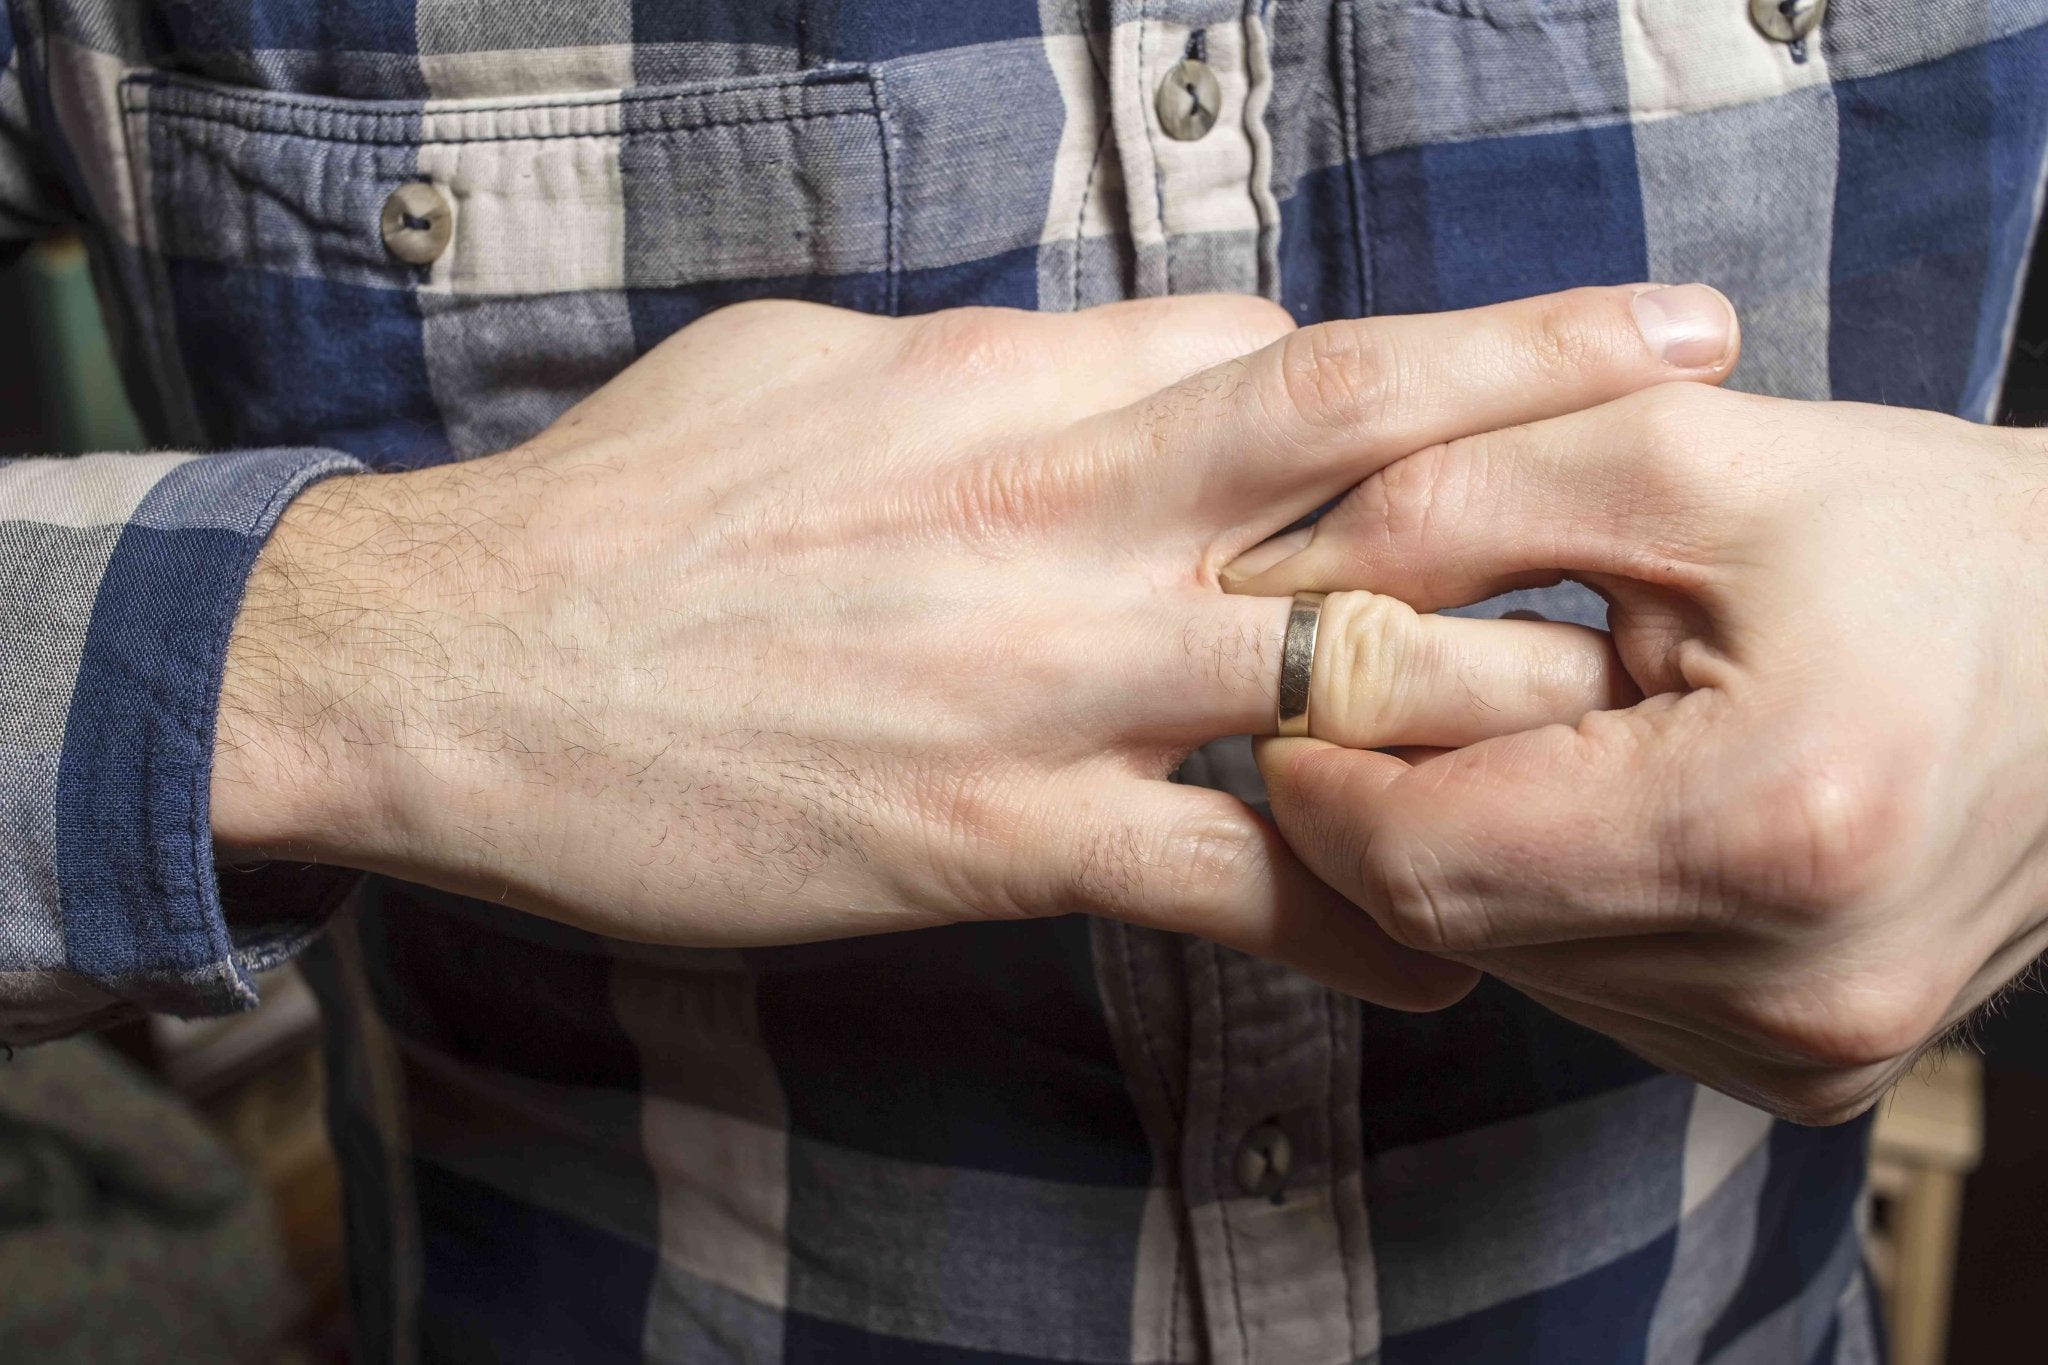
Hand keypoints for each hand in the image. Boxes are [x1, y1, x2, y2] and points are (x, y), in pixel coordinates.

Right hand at [212, 286, 1730, 1005]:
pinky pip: (1227, 885)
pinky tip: (1446, 963)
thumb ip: (981, 357)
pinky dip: (1355, 924)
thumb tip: (1099, 345)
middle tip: (1697, 375)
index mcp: (1001, 379)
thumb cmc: (623, 502)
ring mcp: (1036, 674)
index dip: (1388, 370)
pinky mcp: (991, 835)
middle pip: (1347, 426)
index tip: (1486, 389)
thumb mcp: (803, 362)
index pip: (1256, 345)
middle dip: (1541, 390)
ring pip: (1329, 663)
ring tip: (1637, 700)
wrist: (451, 665)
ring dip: (1500, 679)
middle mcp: (1050, 505)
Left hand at [1236, 369, 2047, 1117]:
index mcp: (1769, 829)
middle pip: (1451, 920)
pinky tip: (1618, 792)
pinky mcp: (1806, 1068)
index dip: (1318, 768)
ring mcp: (1807, 1049)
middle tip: (1396, 681)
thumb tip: (1272, 583)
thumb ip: (1455, 501)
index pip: (1418, 855)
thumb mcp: (1685, 456)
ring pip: (1509, 960)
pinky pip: (1593, 985)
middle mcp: (1796, 988)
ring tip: (1550, 720)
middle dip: (1387, 797)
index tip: (1296, 680)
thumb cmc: (1921, 536)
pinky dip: (1558, 891)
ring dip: (1476, 843)